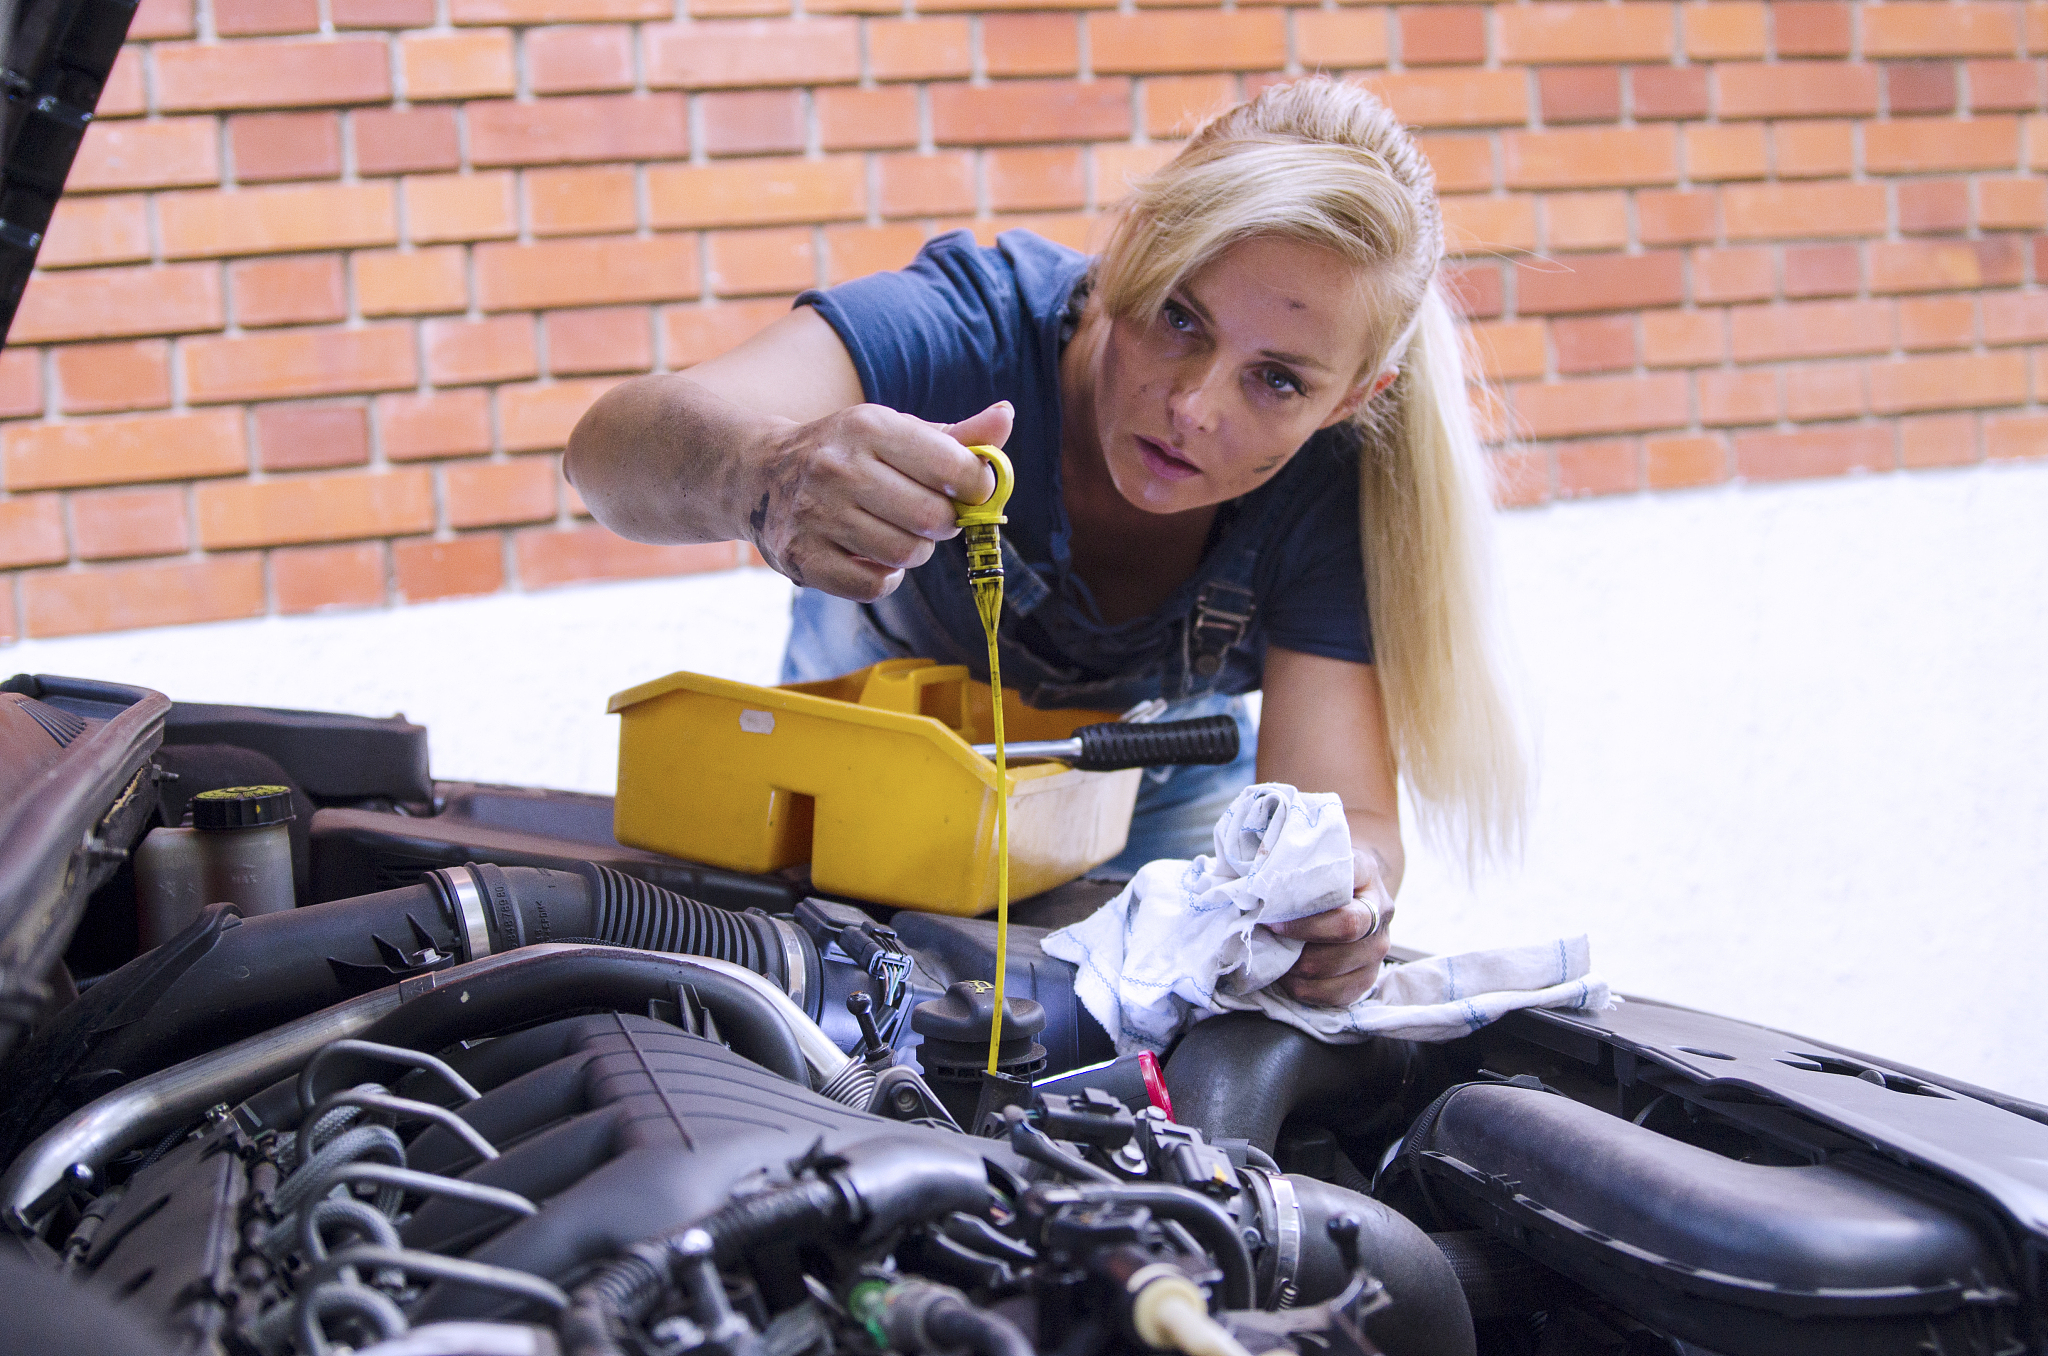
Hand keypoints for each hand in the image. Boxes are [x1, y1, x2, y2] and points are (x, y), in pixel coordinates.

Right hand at [747, 400, 1010, 600]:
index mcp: (869, 426)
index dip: (975, 487)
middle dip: (944, 525)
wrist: (759, 473)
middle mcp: (838, 466)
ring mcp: (815, 513)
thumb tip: (1005, 418)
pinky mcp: (802, 556)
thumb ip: (957, 435)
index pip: (954, 468)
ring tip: (897, 533)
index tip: (966, 491)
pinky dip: (885, 578)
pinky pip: (873, 586)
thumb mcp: (897, 432)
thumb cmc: (848, 453)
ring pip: (905, 555)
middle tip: (930, 517)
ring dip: (915, 552)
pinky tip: (872, 557)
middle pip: (932, 519)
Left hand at [1269, 848, 1394, 1006]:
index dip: (1304, 896)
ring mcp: (1378, 948)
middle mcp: (1381, 911)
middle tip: (1270, 932)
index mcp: (1367, 873)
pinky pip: (1334, 994)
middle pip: (1346, 927)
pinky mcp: (1368, 978)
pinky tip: (1288, 976)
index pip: (1341, 881)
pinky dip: (1304, 989)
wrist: (1353, 898)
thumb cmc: (1323, 878)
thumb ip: (1293, 864)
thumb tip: (1257, 881)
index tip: (1273, 906)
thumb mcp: (1314, 859)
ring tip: (1275, 956)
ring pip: (1335, 966)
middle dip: (1300, 934)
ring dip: (1297, 966)